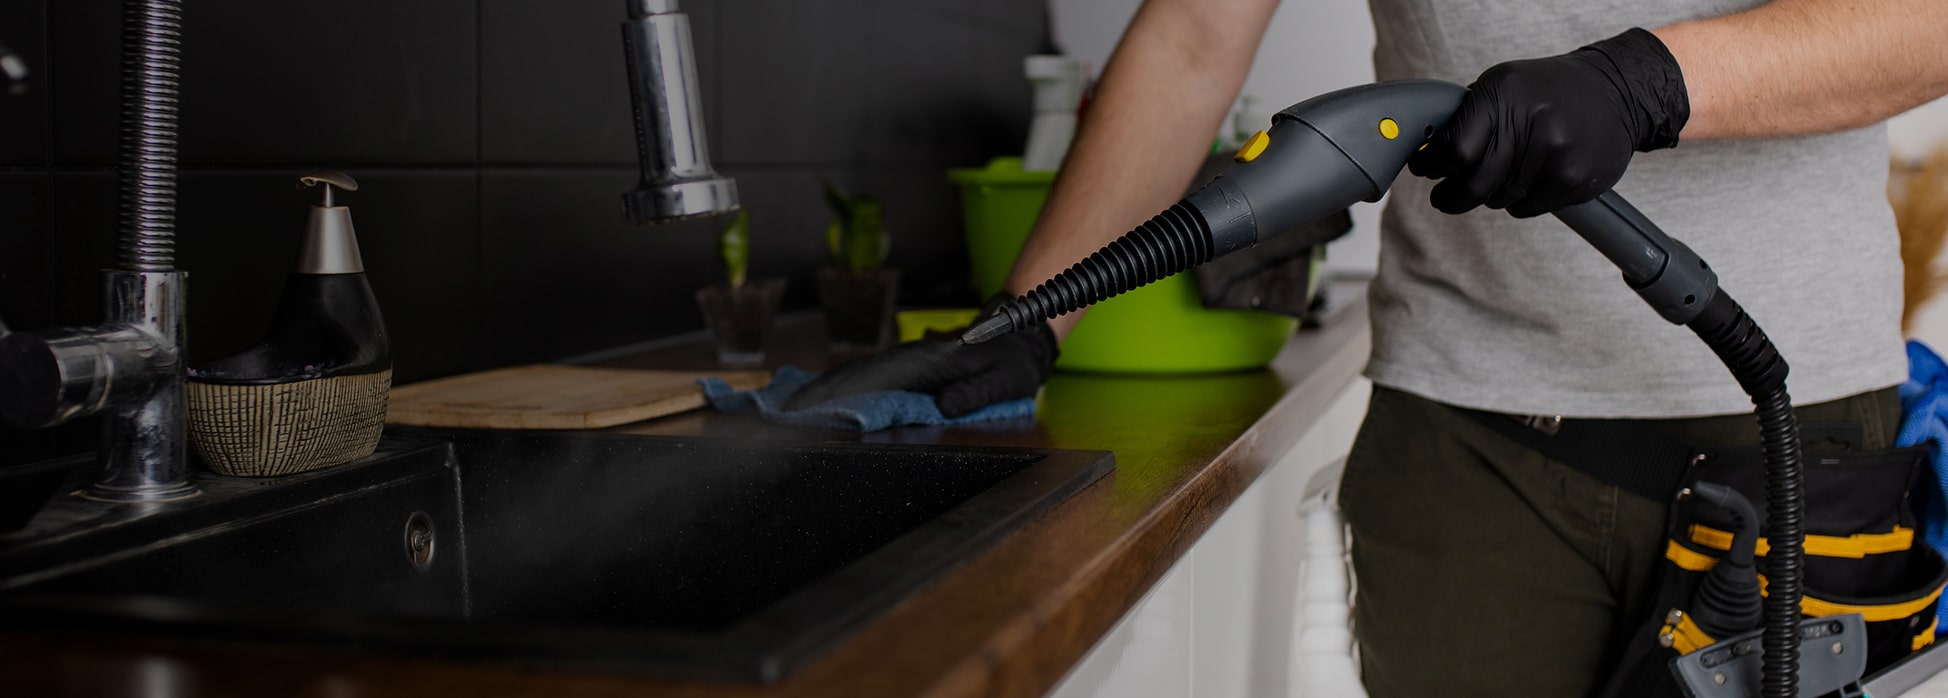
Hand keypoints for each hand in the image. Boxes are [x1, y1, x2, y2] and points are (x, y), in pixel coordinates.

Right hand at [785, 311, 1057, 416]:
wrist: (1022, 335)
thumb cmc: (1012, 362)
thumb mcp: (1002, 381)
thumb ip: (973, 393)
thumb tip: (941, 408)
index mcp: (933, 361)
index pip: (881, 377)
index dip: (847, 390)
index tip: (815, 403)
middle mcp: (917, 357)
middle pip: (864, 374)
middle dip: (826, 391)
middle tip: (789, 409)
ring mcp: (914, 359)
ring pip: (868, 374)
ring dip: (835, 389)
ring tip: (800, 406)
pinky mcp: (915, 365)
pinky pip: (880, 376)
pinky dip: (854, 386)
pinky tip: (836, 397)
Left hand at [1409, 28, 1689, 217]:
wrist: (1616, 91)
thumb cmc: (1549, 91)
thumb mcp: (1503, 85)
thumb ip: (1466, 116)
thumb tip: (1427, 152)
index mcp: (1504, 96)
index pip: (1454, 149)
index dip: (1433, 166)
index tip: (1425, 171)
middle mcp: (1531, 123)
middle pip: (1473, 184)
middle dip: (1451, 196)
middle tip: (1444, 198)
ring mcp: (1556, 154)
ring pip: (1498, 199)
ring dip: (1491, 195)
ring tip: (1504, 175)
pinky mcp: (1574, 179)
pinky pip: (1526, 209)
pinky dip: (1520, 202)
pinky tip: (1531, 179)